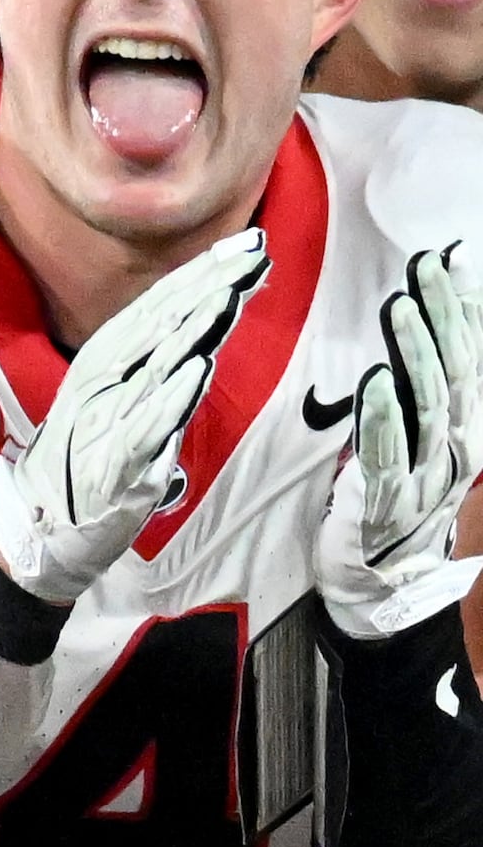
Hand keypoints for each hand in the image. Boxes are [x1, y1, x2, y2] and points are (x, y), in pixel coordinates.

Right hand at [0, 229, 267, 602]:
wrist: (42, 529)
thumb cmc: (87, 464)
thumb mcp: (119, 404)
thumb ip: (155, 367)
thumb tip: (203, 325)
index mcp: (101, 364)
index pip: (155, 308)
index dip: (197, 274)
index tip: (243, 245)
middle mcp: (99, 383)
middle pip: (156, 324)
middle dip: (205, 285)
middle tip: (250, 252)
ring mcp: (104, 422)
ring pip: (154, 366)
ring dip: (193, 328)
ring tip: (227, 294)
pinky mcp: (113, 464)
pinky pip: (145, 426)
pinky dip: (171, 397)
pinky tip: (197, 368)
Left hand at [321, 242, 482, 639]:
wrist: (379, 584)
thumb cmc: (392, 502)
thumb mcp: (415, 442)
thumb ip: (423, 391)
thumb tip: (426, 326)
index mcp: (465, 428)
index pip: (471, 358)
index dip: (461, 310)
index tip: (447, 262)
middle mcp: (456, 447)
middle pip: (455, 371)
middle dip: (441, 316)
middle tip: (425, 268)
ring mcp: (425, 475)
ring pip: (427, 404)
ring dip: (414, 352)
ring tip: (398, 307)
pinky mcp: (385, 502)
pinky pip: (385, 453)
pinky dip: (382, 415)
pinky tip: (375, 381)